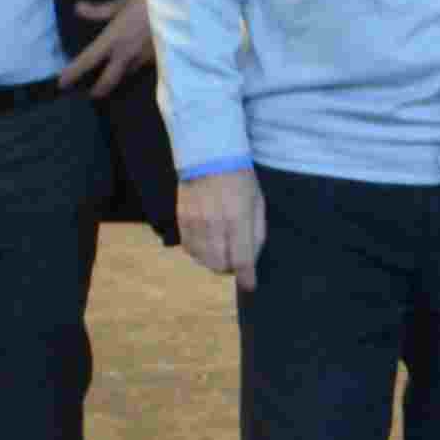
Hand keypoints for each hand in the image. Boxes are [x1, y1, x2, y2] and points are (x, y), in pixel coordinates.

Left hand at [63, 0, 156, 94]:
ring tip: (115, 75)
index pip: (87, 61)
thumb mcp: (123, 3)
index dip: (73, 73)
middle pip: (108, 80)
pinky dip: (135, 67)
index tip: (61, 83)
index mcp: (112, 39)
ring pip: (126, 75)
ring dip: (118, 78)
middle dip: (98, 90)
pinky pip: (141, 67)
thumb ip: (100, 11)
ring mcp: (142, 60)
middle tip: (92, 94)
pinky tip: (137, 62)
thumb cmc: (150, 1)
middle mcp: (125, 54)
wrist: (182, 8)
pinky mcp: (157, 61)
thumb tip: (77, 8)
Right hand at [178, 171, 264, 290]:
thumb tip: (252, 260)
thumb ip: (257, 232)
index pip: (242, 259)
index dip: (247, 277)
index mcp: (238, 218)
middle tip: (235, 260)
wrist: (208, 155)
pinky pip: (189, 248)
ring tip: (221, 250)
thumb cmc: (240, 179)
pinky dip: (199, 252)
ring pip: (203, 259)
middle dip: (230, 268)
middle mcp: (215, 223)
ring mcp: (195, 221)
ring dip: (214, 261)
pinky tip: (207, 243)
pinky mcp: (182, 219)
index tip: (250, 285)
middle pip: (219, 264)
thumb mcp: (257, 202)